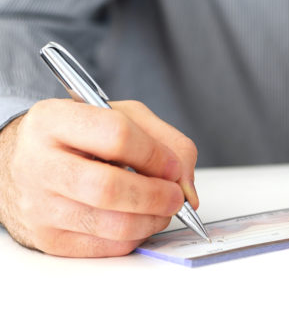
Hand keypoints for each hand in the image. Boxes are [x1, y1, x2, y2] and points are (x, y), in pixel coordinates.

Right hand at [0, 99, 197, 256]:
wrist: (27, 163)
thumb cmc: (80, 138)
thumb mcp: (121, 116)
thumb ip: (165, 140)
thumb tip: (187, 187)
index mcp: (55, 120)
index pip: (117, 136)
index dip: (156, 155)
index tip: (173, 167)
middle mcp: (39, 163)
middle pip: (110, 188)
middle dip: (157, 196)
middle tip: (176, 197)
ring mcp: (40, 205)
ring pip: (113, 225)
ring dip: (152, 220)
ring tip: (162, 208)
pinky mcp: (48, 238)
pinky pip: (107, 247)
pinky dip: (136, 236)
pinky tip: (139, 220)